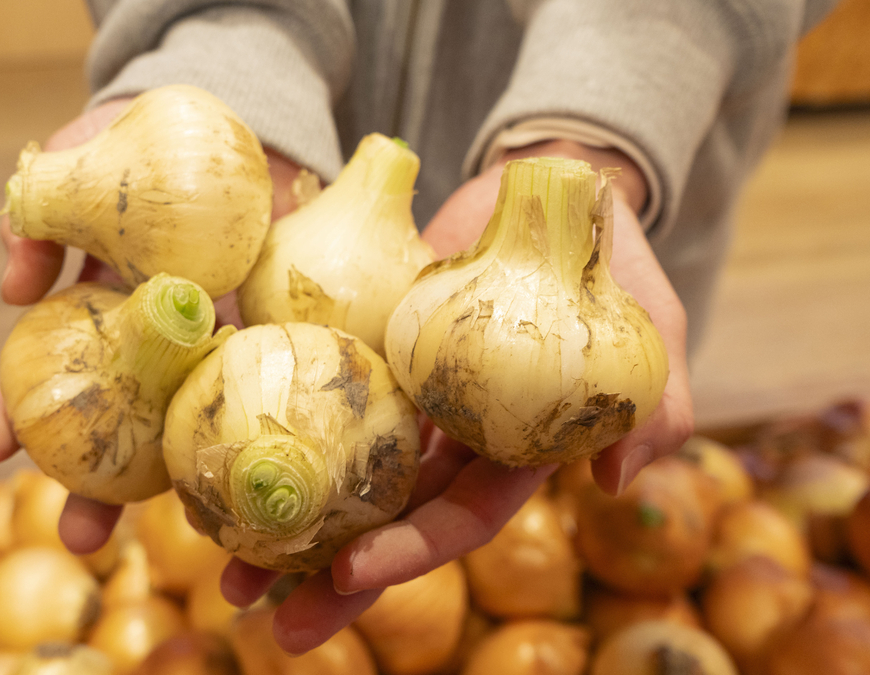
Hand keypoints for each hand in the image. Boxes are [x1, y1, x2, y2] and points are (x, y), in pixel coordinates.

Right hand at [0, 99, 302, 550]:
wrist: (240, 127)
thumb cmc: (148, 143)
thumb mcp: (83, 157)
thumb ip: (41, 210)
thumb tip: (13, 279)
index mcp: (102, 309)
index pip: (50, 370)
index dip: (12, 412)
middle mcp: (156, 340)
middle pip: (121, 420)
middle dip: (94, 480)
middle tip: (78, 536)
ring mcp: (217, 342)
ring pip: (190, 419)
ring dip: (177, 479)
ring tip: (176, 538)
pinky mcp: (274, 334)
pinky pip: (264, 385)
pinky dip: (252, 428)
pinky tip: (246, 483)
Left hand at [218, 139, 692, 654]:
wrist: (557, 190)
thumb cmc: (614, 267)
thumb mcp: (656, 333)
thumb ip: (656, 406)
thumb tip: (615, 481)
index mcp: (512, 452)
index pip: (461, 518)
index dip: (411, 551)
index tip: (348, 572)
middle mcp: (451, 438)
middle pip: (386, 517)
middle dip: (328, 574)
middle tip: (257, 614)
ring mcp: (405, 396)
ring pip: (341, 472)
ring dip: (285, 522)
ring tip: (220, 565)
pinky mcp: (369, 345)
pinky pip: (317, 391)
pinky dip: (272, 426)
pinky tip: (213, 452)